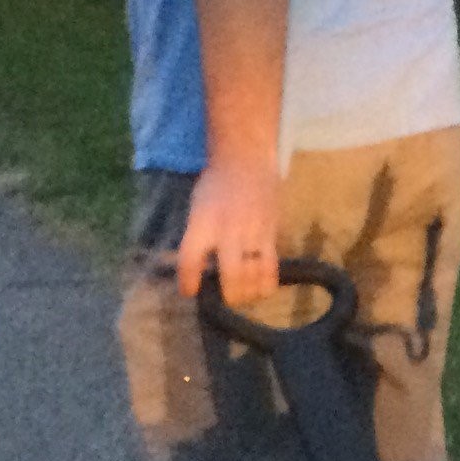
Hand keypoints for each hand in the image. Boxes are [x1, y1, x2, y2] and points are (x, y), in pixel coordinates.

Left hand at [175, 154, 281, 313]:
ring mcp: (252, 233)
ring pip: (254, 275)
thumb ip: (198, 237)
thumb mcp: (197, 207)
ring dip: (248, 292)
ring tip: (244, 295)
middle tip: (227, 299)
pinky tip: (262, 289)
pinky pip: (271, 267)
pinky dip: (266, 283)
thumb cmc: (217, 185)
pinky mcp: (271, 234)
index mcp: (202, 222)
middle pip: (231, 276)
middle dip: (229, 295)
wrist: (246, 161)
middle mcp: (227, 230)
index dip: (188, 280)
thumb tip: (199, 267)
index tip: (190, 292)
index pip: (190, 258)